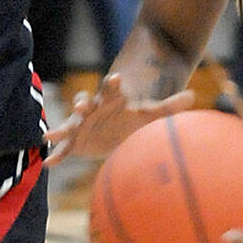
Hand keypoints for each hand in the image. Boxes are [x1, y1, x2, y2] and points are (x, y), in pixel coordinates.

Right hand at [46, 70, 194, 164]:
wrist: (119, 129)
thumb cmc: (136, 118)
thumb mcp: (153, 113)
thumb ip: (171, 105)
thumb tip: (194, 96)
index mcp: (111, 99)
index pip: (110, 88)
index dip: (112, 84)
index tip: (115, 78)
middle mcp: (93, 109)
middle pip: (84, 103)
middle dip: (81, 104)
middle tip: (81, 106)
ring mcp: (82, 124)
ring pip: (70, 124)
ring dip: (61, 129)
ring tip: (49, 137)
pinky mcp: (76, 141)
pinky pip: (65, 148)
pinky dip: (57, 155)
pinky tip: (48, 163)